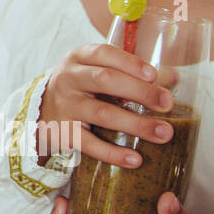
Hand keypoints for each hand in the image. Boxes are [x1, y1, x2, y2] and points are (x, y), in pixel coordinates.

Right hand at [38, 42, 174, 166]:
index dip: (130, 63)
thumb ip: (131, 73)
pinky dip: (113, 153)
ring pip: (101, 113)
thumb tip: (172, 78)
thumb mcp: (97, 71)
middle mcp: (68, 78)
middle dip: (139, 91)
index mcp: (78, 58)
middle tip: (167, 103)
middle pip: (104, 80)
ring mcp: (65, 106)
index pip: (103, 53)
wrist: (41, 111)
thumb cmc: (81, 88)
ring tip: (163, 133)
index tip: (154, 75)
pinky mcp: (63, 132)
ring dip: (135, 124)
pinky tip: (135, 159)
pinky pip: (89, 144)